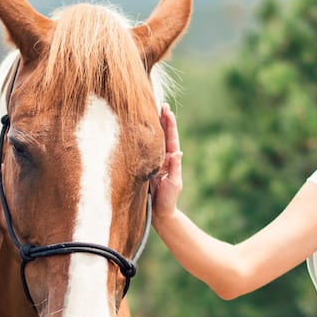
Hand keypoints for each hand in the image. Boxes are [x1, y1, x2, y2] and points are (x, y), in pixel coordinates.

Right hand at [153, 104, 183, 222]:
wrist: (160, 213)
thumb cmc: (169, 199)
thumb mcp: (174, 183)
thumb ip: (175, 168)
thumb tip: (178, 152)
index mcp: (171, 160)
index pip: (171, 138)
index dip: (169, 124)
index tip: (167, 110)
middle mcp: (163, 158)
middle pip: (163, 135)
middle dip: (162, 120)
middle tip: (161, 103)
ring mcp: (154, 162)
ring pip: (154, 141)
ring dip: (153, 127)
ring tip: (151, 111)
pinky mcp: (146, 168)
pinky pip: (144, 151)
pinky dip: (142, 140)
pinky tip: (138, 131)